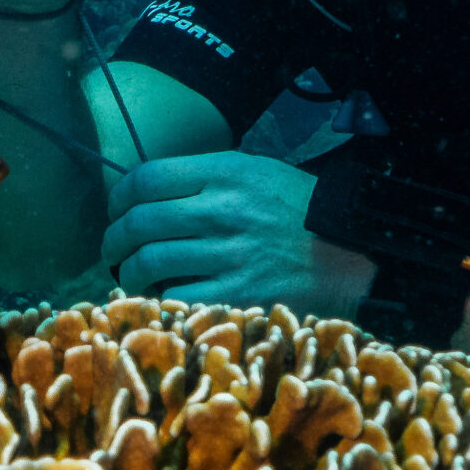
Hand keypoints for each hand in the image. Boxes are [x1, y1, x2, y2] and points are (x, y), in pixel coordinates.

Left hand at [101, 151, 376, 316]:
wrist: (357, 249)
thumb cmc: (299, 209)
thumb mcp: (257, 171)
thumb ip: (205, 177)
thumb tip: (147, 193)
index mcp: (227, 172)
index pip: (148, 177)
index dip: (118, 197)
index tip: (116, 210)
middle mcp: (225, 210)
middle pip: (140, 221)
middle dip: (114, 239)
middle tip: (112, 250)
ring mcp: (233, 254)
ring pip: (150, 261)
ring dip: (129, 271)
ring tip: (130, 275)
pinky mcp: (241, 294)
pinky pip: (178, 297)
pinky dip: (157, 299)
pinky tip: (157, 298)